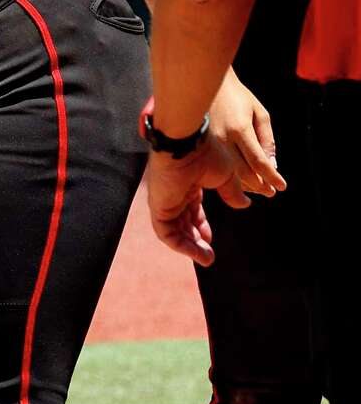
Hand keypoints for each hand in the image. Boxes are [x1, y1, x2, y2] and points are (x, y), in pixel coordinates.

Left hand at [146, 137, 249, 266]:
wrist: (185, 144)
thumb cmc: (205, 153)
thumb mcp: (226, 176)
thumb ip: (233, 192)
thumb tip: (244, 204)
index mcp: (189, 182)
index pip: (192, 208)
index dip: (201, 224)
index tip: (210, 238)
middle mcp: (175, 192)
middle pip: (182, 221)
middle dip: (195, 239)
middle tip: (208, 255)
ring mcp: (165, 200)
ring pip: (174, 230)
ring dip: (189, 247)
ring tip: (206, 259)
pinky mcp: (159, 206)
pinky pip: (165, 232)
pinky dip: (180, 245)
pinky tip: (196, 253)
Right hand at [208, 69, 285, 196]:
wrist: (206, 83)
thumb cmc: (237, 96)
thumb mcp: (260, 113)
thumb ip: (267, 139)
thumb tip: (272, 164)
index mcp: (240, 129)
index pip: (259, 162)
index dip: (272, 177)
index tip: (282, 186)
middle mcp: (223, 139)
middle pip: (245, 172)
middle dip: (261, 185)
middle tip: (272, 192)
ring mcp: (210, 143)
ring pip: (231, 172)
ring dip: (248, 183)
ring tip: (260, 187)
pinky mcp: (203, 144)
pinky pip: (221, 165)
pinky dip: (234, 175)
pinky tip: (243, 177)